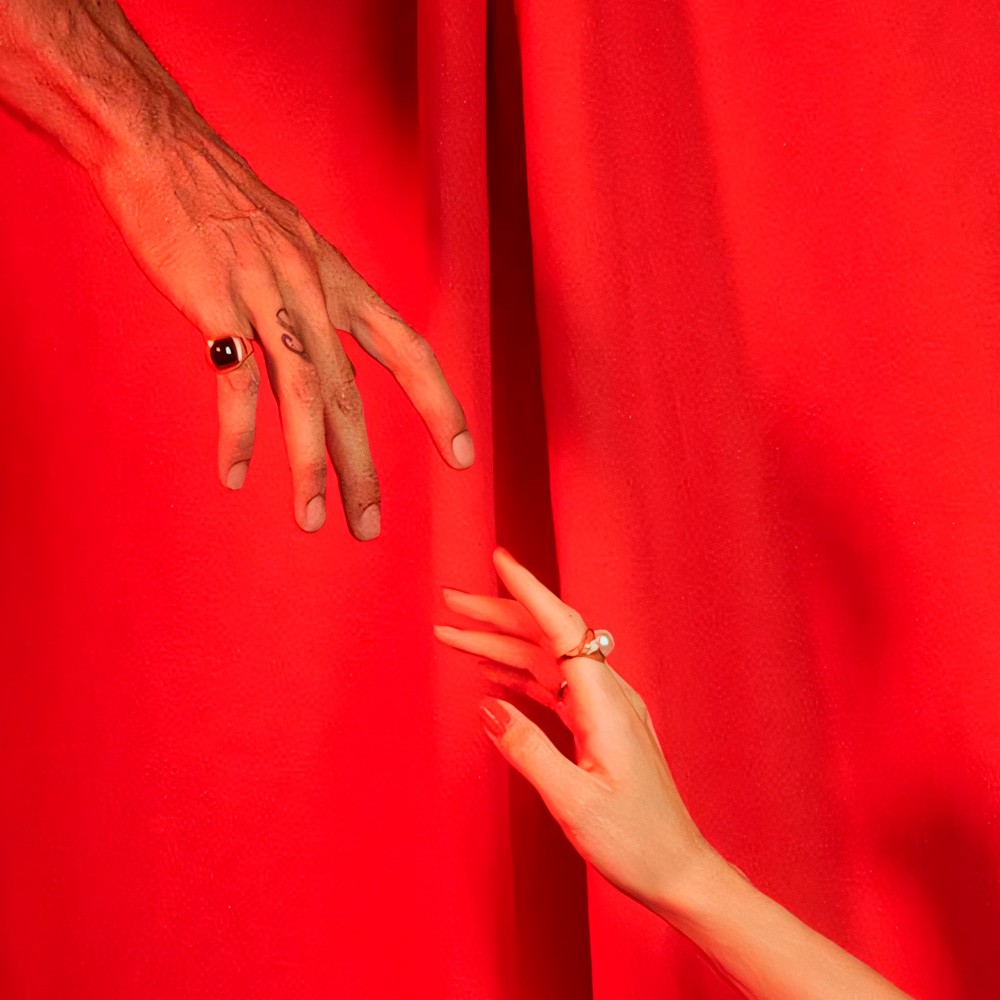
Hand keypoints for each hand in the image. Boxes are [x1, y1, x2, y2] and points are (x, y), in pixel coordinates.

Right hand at [93, 108, 472, 537]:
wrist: (159, 146)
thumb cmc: (224, 200)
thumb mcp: (293, 244)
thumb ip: (315, 303)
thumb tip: (330, 357)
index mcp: (339, 280)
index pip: (408, 349)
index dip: (440, 404)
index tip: (461, 455)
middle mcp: (313, 291)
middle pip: (351, 394)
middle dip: (363, 467)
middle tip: (370, 527)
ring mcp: (265, 295)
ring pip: (302, 396)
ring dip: (312, 467)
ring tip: (313, 521)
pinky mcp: (213, 301)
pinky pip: (231, 383)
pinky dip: (235, 434)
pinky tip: (234, 474)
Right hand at [434, 547, 718, 912]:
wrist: (679, 871)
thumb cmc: (636, 843)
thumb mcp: (573, 802)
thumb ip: (527, 750)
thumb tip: (487, 706)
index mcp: (604, 703)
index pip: (562, 626)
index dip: (528, 589)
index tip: (499, 559)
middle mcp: (608, 695)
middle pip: (547, 636)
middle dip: (497, 614)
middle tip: (449, 603)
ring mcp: (605, 709)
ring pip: (546, 660)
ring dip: (500, 644)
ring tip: (454, 636)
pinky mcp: (600, 727)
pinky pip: (554, 686)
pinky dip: (519, 674)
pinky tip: (491, 674)